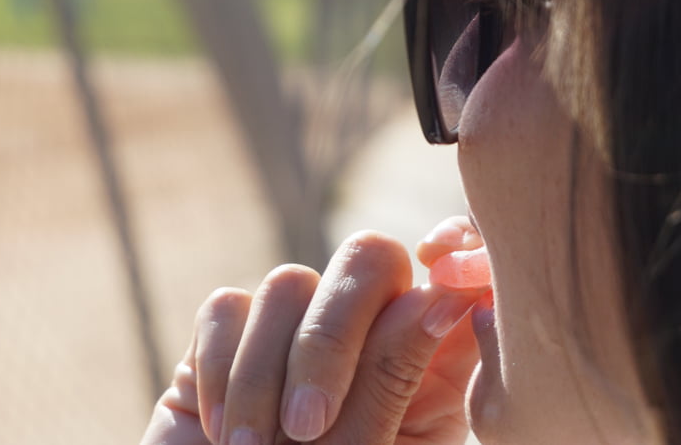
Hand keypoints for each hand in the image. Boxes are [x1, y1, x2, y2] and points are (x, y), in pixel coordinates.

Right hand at [141, 220, 484, 444]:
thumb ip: (396, 372)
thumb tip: (440, 292)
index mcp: (428, 363)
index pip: (452, 276)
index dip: (459, 252)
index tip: (446, 300)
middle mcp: (367, 329)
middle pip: (368, 258)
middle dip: (330, 338)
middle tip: (308, 426)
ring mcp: (297, 325)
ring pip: (287, 283)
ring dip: (263, 377)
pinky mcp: (233, 332)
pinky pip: (226, 307)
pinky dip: (220, 373)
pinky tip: (223, 430)